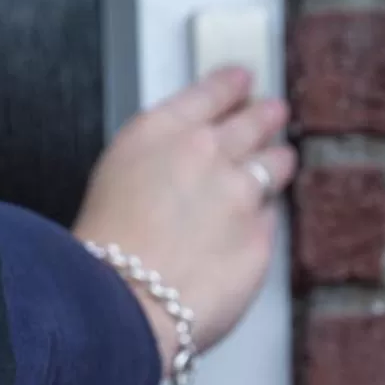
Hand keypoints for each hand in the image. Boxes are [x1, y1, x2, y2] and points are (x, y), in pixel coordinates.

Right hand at [73, 67, 296, 371]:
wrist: (124, 303)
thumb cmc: (104, 251)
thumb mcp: (116, 176)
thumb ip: (157, 157)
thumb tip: (182, 161)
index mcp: (163, 131)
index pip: (211, 92)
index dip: (231, 85)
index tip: (243, 80)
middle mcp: (208, 153)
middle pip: (253, 121)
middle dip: (266, 116)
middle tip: (274, 113)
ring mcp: (241, 194)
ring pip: (276, 164)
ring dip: (277, 162)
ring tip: (279, 163)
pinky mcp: (261, 238)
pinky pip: (271, 220)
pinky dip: (263, 220)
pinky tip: (253, 227)